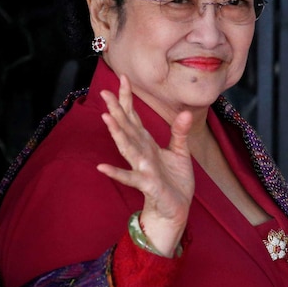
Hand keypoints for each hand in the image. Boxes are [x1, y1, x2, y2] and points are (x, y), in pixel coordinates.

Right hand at [96, 74, 193, 256]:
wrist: (174, 208)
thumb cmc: (174, 181)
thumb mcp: (180, 152)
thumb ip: (179, 132)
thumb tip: (185, 111)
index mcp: (147, 143)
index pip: (134, 117)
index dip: (128, 99)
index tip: (122, 78)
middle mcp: (141, 153)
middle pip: (127, 128)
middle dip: (117, 111)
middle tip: (104, 92)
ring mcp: (142, 168)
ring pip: (128, 148)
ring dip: (117, 134)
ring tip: (106, 118)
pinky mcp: (147, 184)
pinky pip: (130, 178)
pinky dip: (117, 173)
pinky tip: (102, 167)